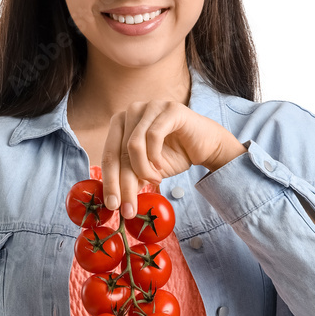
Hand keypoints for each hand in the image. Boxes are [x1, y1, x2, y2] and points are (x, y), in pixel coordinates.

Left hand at [100, 99, 244, 215]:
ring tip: (155, 180)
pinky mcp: (169, 108)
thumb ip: (130, 179)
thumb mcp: (147, 171)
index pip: (109, 155)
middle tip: (128, 208)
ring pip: (133, 145)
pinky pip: (153, 135)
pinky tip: (160, 166)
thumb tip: (113, 201)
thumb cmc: (174, 154)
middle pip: (119, 152)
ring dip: (143, 170)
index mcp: (121, 124)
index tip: (112, 206)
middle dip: (123, 184)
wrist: (205, 146)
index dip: (109, 183)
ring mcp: (150, 107)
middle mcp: (131, 111)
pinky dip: (155, 156)